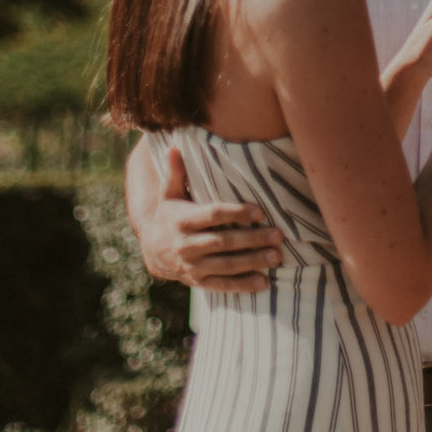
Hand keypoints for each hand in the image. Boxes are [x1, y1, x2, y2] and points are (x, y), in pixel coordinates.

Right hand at [140, 149, 283, 292]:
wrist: (153, 251)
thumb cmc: (169, 215)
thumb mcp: (169, 194)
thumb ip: (176, 172)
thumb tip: (175, 146)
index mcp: (182, 220)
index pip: (213, 215)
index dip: (237, 213)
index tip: (260, 211)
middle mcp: (186, 245)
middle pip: (224, 242)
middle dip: (252, 239)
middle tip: (278, 235)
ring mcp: (192, 266)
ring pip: (226, 265)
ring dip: (253, 261)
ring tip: (276, 256)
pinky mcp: (198, 282)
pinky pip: (223, 285)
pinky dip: (243, 285)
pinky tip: (263, 281)